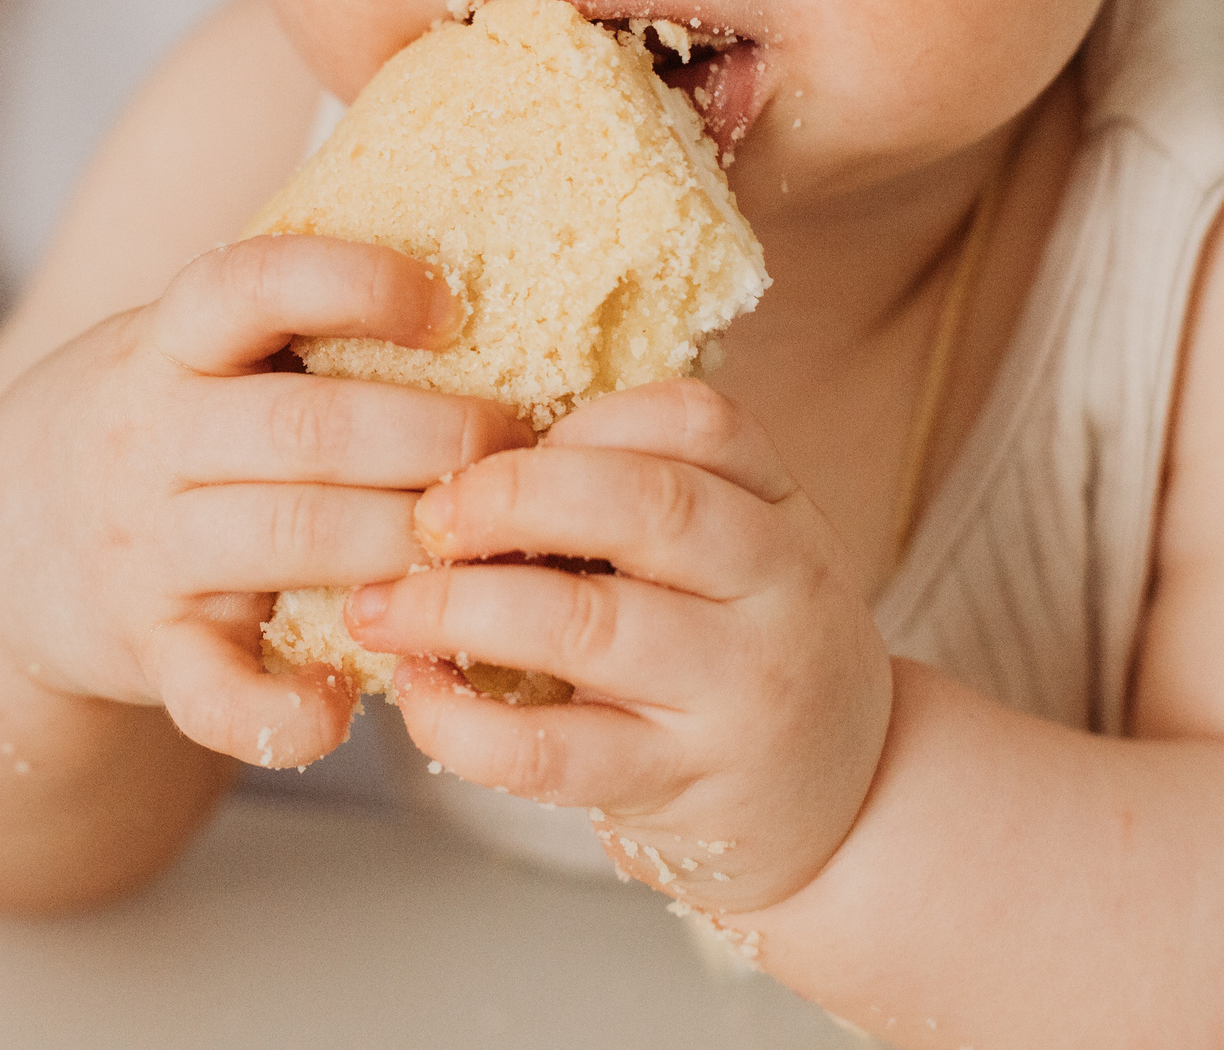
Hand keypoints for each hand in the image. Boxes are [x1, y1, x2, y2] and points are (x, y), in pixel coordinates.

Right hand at [0, 234, 530, 766]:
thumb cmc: (143, 428)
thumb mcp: (175, 346)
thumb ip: (277, 318)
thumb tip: (459, 253)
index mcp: (165, 345)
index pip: (252, 285)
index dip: (356, 284)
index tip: (450, 304)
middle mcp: (149, 438)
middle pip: (311, 428)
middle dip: (437, 438)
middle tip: (523, 447)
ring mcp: (144, 549)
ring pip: (296, 540)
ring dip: (409, 546)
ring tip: (492, 548)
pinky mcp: (146, 650)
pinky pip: (216, 692)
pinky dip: (286, 710)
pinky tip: (352, 699)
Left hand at [342, 379, 893, 916]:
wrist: (842, 801)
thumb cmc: (745, 649)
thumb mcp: (739, 552)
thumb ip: (644, 494)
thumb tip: (469, 450)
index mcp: (780, 511)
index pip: (696, 423)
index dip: (580, 421)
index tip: (496, 443)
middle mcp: (778, 591)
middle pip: (646, 505)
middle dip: (508, 497)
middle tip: (421, 518)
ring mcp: (737, 694)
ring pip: (588, 625)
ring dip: (459, 608)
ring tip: (380, 609)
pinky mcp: (681, 786)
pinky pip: (556, 752)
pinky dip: (465, 724)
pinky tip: (418, 695)